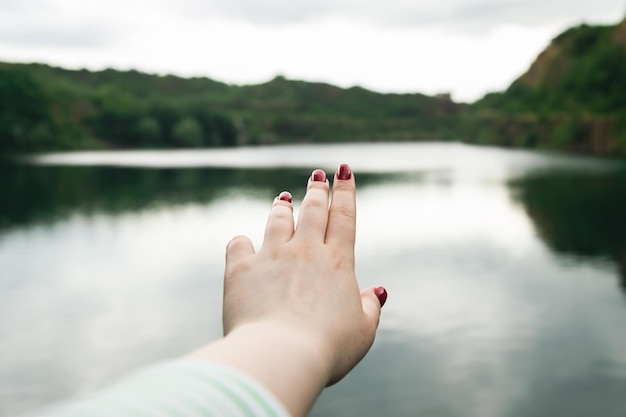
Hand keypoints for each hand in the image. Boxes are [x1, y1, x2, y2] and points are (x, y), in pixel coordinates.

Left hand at [188, 164, 386, 416]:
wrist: (281, 354)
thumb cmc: (327, 348)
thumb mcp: (362, 332)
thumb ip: (370, 308)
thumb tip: (378, 293)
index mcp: (337, 263)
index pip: (344, 217)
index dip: (346, 191)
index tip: (344, 171)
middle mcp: (305, 252)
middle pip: (313, 210)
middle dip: (316, 189)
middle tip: (317, 175)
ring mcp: (272, 257)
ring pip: (278, 221)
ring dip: (281, 208)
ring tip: (282, 199)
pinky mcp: (241, 270)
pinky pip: (239, 245)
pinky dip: (242, 243)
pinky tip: (242, 243)